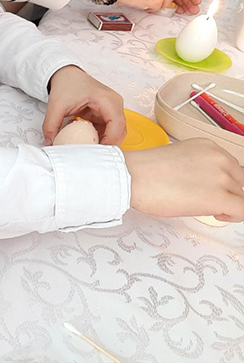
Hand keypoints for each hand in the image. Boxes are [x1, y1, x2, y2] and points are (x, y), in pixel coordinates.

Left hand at [44, 66, 125, 144]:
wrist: (66, 75)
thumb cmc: (67, 84)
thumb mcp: (56, 105)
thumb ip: (50, 125)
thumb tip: (49, 143)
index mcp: (107, 99)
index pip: (117, 124)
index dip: (110, 140)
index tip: (97, 151)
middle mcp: (114, 104)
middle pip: (120, 130)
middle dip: (109, 144)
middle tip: (93, 155)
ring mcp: (112, 109)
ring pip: (116, 132)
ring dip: (104, 142)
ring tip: (89, 150)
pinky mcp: (106, 114)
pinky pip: (108, 130)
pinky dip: (100, 138)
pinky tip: (87, 142)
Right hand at [124, 139, 243, 221]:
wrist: (130, 177)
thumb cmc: (143, 171)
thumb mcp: (178, 158)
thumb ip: (198, 166)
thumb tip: (205, 182)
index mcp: (208, 146)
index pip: (230, 165)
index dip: (222, 180)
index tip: (212, 187)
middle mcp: (218, 157)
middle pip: (238, 180)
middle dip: (226, 191)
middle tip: (208, 199)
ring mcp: (221, 176)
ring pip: (240, 195)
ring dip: (228, 203)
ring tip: (206, 207)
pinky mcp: (219, 197)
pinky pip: (242, 210)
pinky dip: (235, 216)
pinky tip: (218, 215)